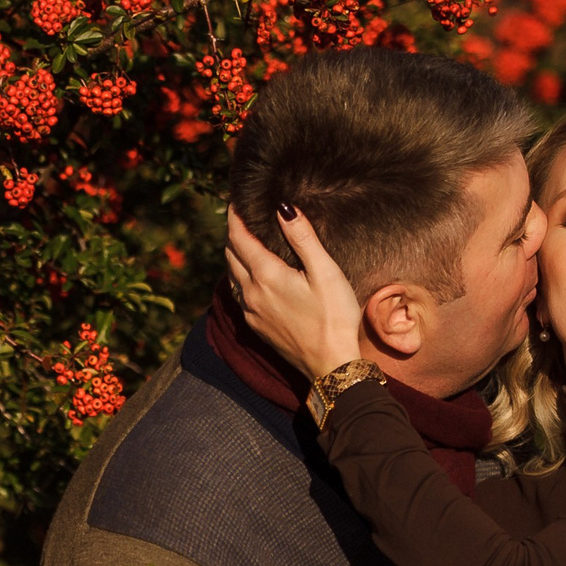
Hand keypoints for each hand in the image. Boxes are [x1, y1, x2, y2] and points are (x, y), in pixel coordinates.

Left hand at [224, 207, 365, 380]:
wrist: (331, 365)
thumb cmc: (335, 317)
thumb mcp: (325, 272)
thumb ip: (303, 238)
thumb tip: (283, 208)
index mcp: (266, 275)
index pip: (238, 237)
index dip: (234, 216)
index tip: (234, 200)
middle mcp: (251, 293)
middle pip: (230, 255)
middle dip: (232, 233)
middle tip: (239, 217)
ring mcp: (251, 312)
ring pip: (231, 276)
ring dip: (233, 256)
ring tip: (243, 241)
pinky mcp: (256, 327)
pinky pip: (237, 295)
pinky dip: (238, 278)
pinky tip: (250, 276)